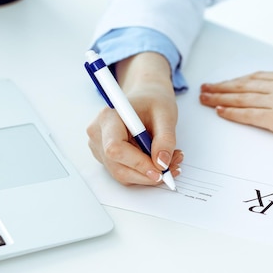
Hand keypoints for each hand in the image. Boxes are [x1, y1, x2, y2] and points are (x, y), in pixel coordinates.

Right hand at [87, 52, 182, 185]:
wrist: (146, 98)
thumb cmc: (153, 101)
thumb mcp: (166, 115)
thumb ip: (165, 139)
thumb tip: (161, 163)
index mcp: (108, 117)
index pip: (115, 148)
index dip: (138, 163)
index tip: (161, 169)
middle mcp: (98, 134)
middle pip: (118, 166)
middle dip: (149, 172)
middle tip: (174, 167)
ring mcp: (99, 147)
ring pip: (123, 174)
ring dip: (149, 174)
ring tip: (171, 162)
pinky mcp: (107, 158)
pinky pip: (126, 173)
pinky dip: (145, 172)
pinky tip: (160, 161)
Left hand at [199, 71, 272, 143]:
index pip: (257, 78)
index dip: (238, 81)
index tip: (227, 83)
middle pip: (244, 85)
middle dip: (222, 87)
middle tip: (206, 88)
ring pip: (242, 98)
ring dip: (220, 99)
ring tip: (205, 99)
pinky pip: (249, 115)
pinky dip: (232, 113)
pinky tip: (220, 112)